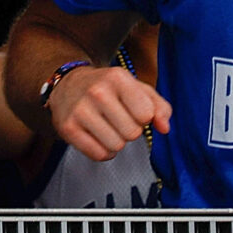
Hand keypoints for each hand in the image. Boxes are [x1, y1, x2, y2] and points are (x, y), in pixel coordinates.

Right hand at [49, 64, 170, 161]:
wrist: (68, 84)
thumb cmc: (108, 88)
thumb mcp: (136, 88)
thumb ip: (158, 106)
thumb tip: (164, 128)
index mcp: (117, 77)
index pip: (146, 114)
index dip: (143, 117)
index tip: (132, 109)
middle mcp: (97, 92)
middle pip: (132, 133)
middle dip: (129, 130)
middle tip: (118, 118)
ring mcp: (80, 110)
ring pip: (116, 146)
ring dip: (116, 142)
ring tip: (107, 127)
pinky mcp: (68, 128)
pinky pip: (98, 155)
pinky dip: (102, 151)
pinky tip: (97, 136)